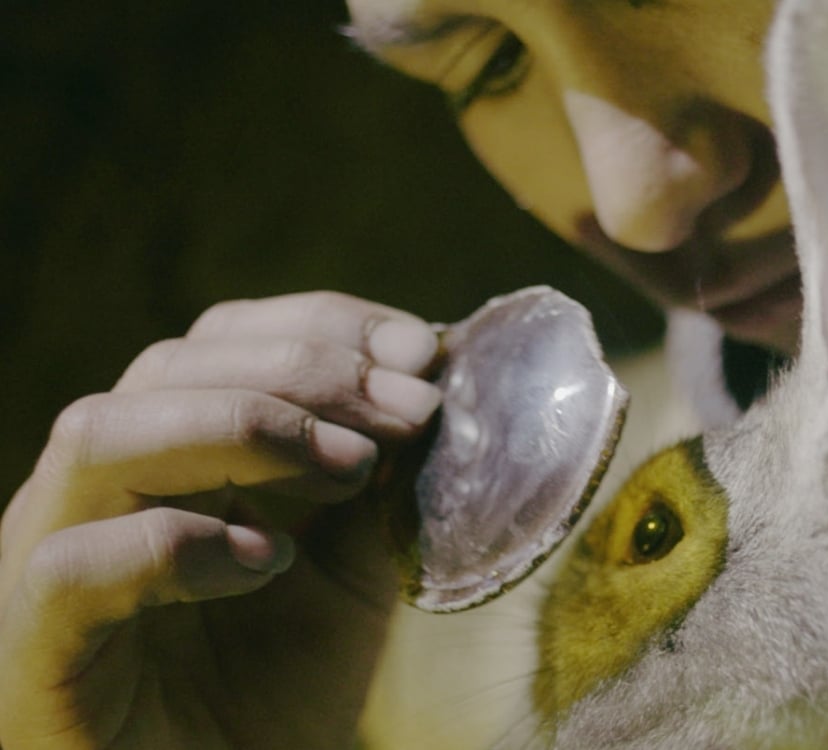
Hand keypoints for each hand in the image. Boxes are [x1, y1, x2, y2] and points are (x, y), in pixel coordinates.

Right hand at [0, 291, 442, 749]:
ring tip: (349, 472)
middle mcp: (98, 492)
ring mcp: (49, 560)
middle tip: (410, 414)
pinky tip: (268, 562)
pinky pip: (72, 566)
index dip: (322, 328)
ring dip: (245, 428)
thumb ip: (375, 478)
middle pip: (173, 366)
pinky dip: (179, 546)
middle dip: (308, 373)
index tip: (421, 353)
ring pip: (104, 435)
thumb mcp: (353, 566)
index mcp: (167, 457)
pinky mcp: (33, 650)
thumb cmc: (281, 690)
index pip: (223, 341)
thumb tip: (426, 380)